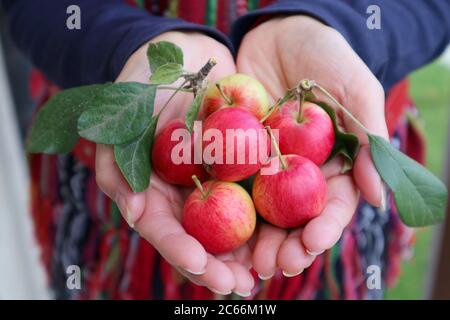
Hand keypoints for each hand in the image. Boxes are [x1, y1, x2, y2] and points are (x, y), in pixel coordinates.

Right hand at [96, 32, 253, 295]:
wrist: (183, 61)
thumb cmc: (142, 92)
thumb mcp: (120, 125)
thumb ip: (118, 169)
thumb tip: (136, 215)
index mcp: (156, 196)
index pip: (165, 231)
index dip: (180, 250)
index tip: (199, 263)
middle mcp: (188, 199)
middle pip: (203, 242)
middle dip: (221, 266)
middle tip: (240, 284)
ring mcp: (218, 186)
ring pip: (235, 229)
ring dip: (252, 252)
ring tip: (270, 269)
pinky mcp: (246, 170)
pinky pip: (261, 195)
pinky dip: (274, 215)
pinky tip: (290, 230)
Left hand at [237, 16, 387, 276]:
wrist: (281, 32)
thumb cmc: (327, 57)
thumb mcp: (356, 91)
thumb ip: (368, 141)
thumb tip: (376, 198)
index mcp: (333, 166)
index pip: (331, 207)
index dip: (322, 229)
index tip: (310, 245)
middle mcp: (299, 173)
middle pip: (293, 219)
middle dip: (284, 245)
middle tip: (271, 265)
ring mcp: (265, 166)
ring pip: (260, 210)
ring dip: (253, 238)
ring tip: (244, 261)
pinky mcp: (236, 154)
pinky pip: (229, 180)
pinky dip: (222, 203)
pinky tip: (213, 225)